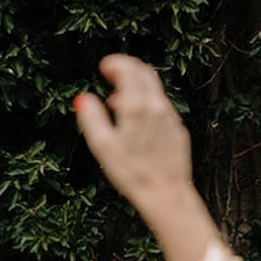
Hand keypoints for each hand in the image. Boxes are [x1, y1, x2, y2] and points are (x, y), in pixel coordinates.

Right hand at [74, 54, 193, 212]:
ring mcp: (170, 118)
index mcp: (137, 107)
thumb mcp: (102, 146)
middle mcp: (157, 107)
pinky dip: (147, 101)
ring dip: (137, 85)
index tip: (104, 67)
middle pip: (145, 73)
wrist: (167, 196)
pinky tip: (136, 120)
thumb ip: (91, 118)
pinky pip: (162, 106)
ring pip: (155, 89)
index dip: (115, 63)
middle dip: (127, 67)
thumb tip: (83, 99)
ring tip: (118, 100)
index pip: (129, 70)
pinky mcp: (177, 130)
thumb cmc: (132, 173)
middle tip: (111, 73)